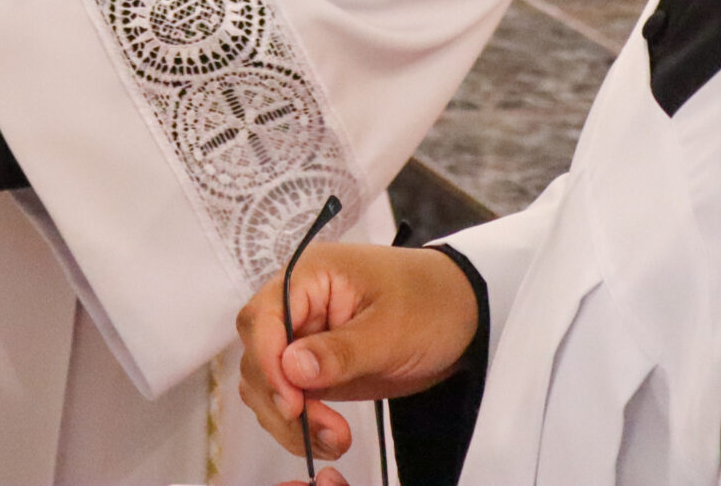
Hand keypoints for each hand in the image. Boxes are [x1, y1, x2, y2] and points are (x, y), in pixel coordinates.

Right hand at [237, 243, 479, 466]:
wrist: (465, 315)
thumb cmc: (431, 304)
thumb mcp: (392, 329)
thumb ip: (341, 351)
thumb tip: (291, 368)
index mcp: (309, 277)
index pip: (262, 317)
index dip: (268, 361)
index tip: (292, 402)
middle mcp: (296, 305)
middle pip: (256, 353)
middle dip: (279, 397)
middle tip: (322, 430)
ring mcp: (303, 338)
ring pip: (264, 382)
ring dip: (288, 420)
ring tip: (334, 442)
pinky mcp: (313, 367)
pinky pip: (288, 397)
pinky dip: (300, 424)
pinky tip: (329, 439)